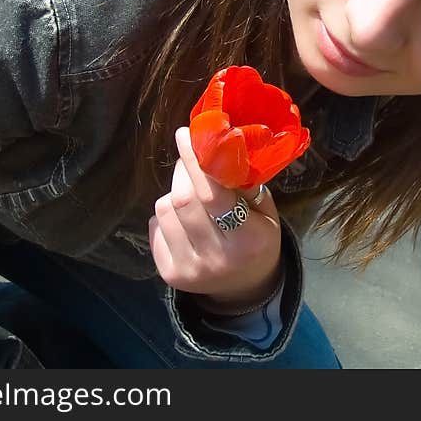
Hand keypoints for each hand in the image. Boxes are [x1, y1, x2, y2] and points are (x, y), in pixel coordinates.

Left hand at [148, 127, 282, 306]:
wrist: (245, 287)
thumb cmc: (258, 237)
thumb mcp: (265, 210)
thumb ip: (242, 183)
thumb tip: (215, 146)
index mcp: (248, 240)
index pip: (211, 193)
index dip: (195, 161)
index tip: (185, 134)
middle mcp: (216, 258)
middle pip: (182, 198)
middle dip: (183, 171)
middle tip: (191, 160)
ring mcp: (189, 269)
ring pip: (164, 209)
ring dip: (174, 193)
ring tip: (192, 196)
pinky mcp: (169, 274)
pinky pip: (155, 226)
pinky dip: (167, 215)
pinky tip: (185, 221)